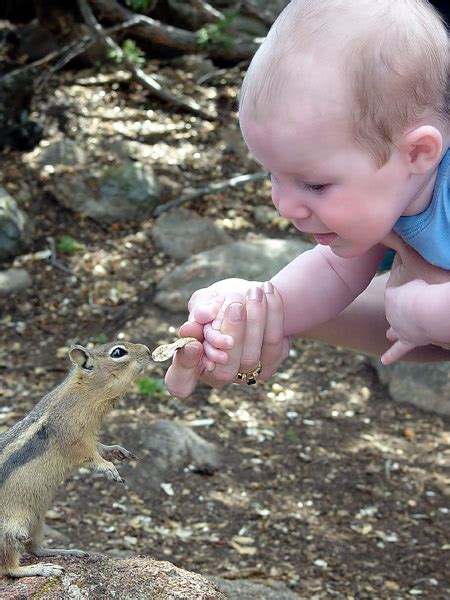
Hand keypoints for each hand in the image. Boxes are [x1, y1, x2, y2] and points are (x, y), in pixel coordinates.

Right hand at [165, 281, 290, 397]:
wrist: (250, 297)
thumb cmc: (220, 300)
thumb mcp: (204, 299)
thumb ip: (199, 310)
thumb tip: (200, 320)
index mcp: (193, 361)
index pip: (180, 381)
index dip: (185, 367)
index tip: (194, 344)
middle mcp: (217, 374)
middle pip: (224, 371)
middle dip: (231, 336)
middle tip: (235, 305)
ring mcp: (244, 374)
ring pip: (250, 357)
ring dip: (255, 321)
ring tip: (254, 292)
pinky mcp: (270, 364)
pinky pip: (274, 346)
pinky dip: (274, 315)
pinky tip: (268, 291)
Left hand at [381, 279, 430, 363]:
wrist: (426, 311)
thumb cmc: (424, 294)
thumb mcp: (416, 284)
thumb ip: (413, 290)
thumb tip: (417, 296)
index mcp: (390, 296)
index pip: (393, 293)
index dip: (406, 292)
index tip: (416, 291)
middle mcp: (390, 313)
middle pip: (392, 312)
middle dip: (398, 310)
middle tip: (403, 309)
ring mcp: (397, 328)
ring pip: (393, 330)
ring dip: (393, 332)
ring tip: (389, 335)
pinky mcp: (407, 340)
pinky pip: (397, 350)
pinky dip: (391, 355)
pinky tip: (384, 361)